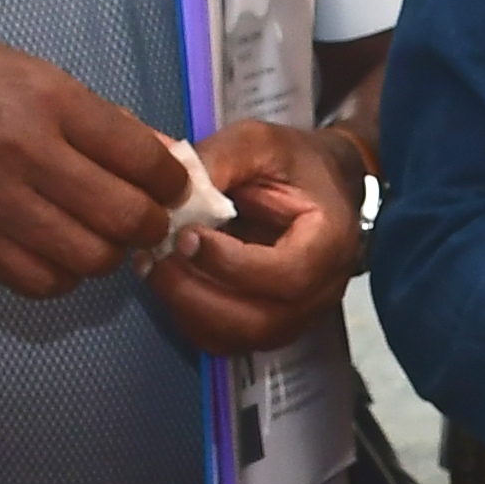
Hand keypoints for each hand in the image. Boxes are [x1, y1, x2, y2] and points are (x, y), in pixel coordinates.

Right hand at [0, 22, 188, 295]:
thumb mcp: (25, 66)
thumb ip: (91, 113)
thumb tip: (155, 153)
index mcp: (49, 99)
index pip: (143, 157)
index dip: (172, 178)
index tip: (171, 183)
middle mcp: (29, 153)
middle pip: (127, 216)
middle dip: (151, 223)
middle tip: (146, 217)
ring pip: (92, 257)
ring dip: (109, 252)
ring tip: (100, 234)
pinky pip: (43, 281)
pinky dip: (64, 274)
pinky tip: (59, 251)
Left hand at [146, 115, 364, 354]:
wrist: (322, 185)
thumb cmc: (294, 163)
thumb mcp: (261, 143)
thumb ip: (220, 160)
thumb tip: (169, 190)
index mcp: (329, 242)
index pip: (287, 274)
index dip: (231, 264)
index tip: (186, 236)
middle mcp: (320, 291)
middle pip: (259, 321)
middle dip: (197, 295)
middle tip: (155, 259)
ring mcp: (296, 316)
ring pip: (238, 337)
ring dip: (187, 309)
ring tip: (154, 268)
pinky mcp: (270, 326)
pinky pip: (226, 340)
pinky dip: (190, 319)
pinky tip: (170, 283)